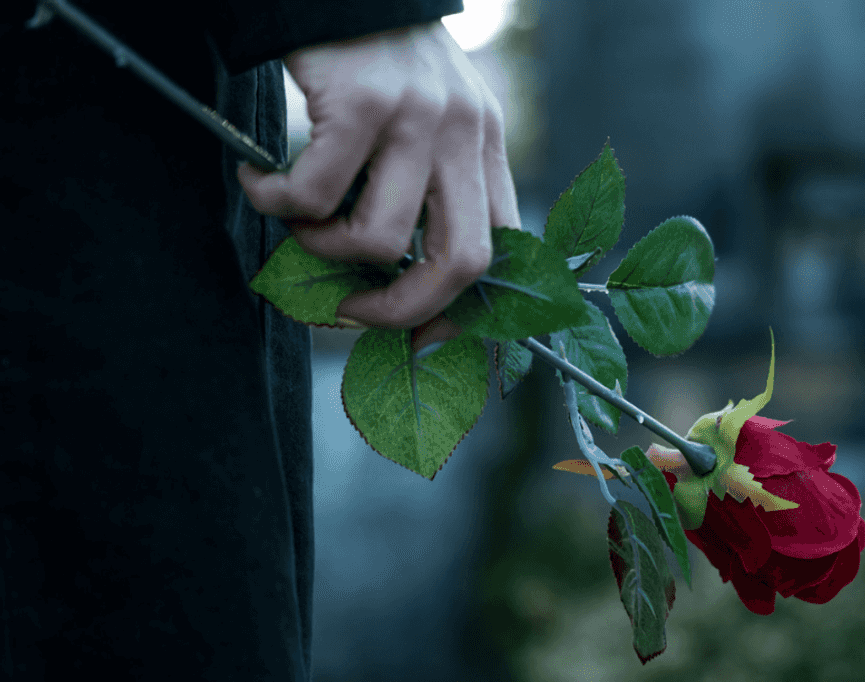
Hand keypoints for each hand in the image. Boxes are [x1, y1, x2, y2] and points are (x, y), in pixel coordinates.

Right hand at [237, 21, 519, 336]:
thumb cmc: (371, 57)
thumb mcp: (428, 114)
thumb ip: (427, 181)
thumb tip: (393, 274)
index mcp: (486, 143)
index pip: (504, 249)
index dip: (464, 309)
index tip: (421, 338)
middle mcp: (465, 133)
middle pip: (462, 261)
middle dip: (404, 309)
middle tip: (350, 311)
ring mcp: (419, 118)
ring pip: (377, 238)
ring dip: (322, 247)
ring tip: (294, 216)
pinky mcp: (363, 103)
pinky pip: (313, 194)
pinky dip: (274, 201)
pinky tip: (258, 178)